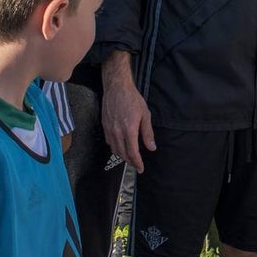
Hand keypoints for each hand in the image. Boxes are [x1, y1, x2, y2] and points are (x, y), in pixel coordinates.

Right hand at [101, 53, 155, 172]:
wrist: (116, 88)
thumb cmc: (133, 99)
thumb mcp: (145, 115)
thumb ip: (147, 133)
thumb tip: (151, 147)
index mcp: (129, 130)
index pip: (133, 153)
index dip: (137, 163)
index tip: (141, 168)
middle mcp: (117, 132)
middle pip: (122, 154)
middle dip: (130, 161)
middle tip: (136, 164)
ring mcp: (109, 129)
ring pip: (114, 150)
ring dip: (122, 155)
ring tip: (130, 156)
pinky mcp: (104, 126)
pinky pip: (109, 142)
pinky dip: (115, 147)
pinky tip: (121, 145)